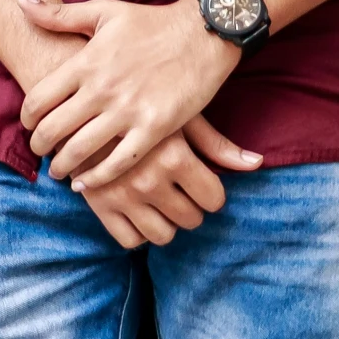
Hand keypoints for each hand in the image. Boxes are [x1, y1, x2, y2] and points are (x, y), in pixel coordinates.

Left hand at [18, 0, 254, 188]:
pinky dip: (96, 178)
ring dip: (62, 165)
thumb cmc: (152, 22)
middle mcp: (102, 89)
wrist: (203, 33)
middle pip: (53, 129)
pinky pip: (117, 163)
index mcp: (87, 61)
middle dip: (39, 145)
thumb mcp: (103, 12)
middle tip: (40, 150)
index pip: (38, 98)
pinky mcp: (154, 128)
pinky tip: (86, 183)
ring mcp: (128, 111)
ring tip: (58, 170)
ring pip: (80, 150)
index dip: (26, 117)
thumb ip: (58, 14)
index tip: (28, 124)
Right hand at [77, 117, 260, 247]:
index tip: (202, 183)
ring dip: (167, 222)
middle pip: (190, 219)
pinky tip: (138, 209)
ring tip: (161, 200)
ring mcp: (122, 196)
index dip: (211, 192)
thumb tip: (257, 164)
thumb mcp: (180, 116)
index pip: (213, 199)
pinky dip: (138, 231)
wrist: (80, 98)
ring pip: (162, 236)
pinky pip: (130, 241)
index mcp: (174, 156)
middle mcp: (149, 180)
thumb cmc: (140, 102)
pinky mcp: (98, 205)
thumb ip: (217, 145)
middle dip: (191, 206)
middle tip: (181, 190)